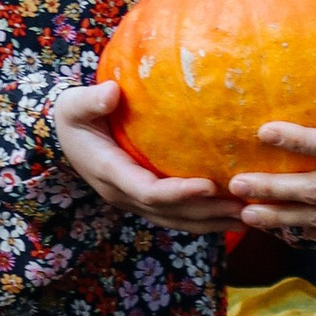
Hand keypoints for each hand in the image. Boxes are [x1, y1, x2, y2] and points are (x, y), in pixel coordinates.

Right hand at [52, 78, 238, 232]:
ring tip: (251, 216)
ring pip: (177, 221)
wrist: (63, 138)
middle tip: (245, 207)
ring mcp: (135, 201)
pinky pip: (178, 216)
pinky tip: (235, 215)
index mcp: (109, 172)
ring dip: (213, 222)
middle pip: (170, 213)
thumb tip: (111, 93)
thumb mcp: (73, 105)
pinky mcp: (146, 200)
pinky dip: (206, 219)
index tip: (209, 185)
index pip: (147, 191)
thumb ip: (90, 100)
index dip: (178, 193)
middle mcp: (124, 194)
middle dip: (207, 213)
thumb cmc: (73, 117)